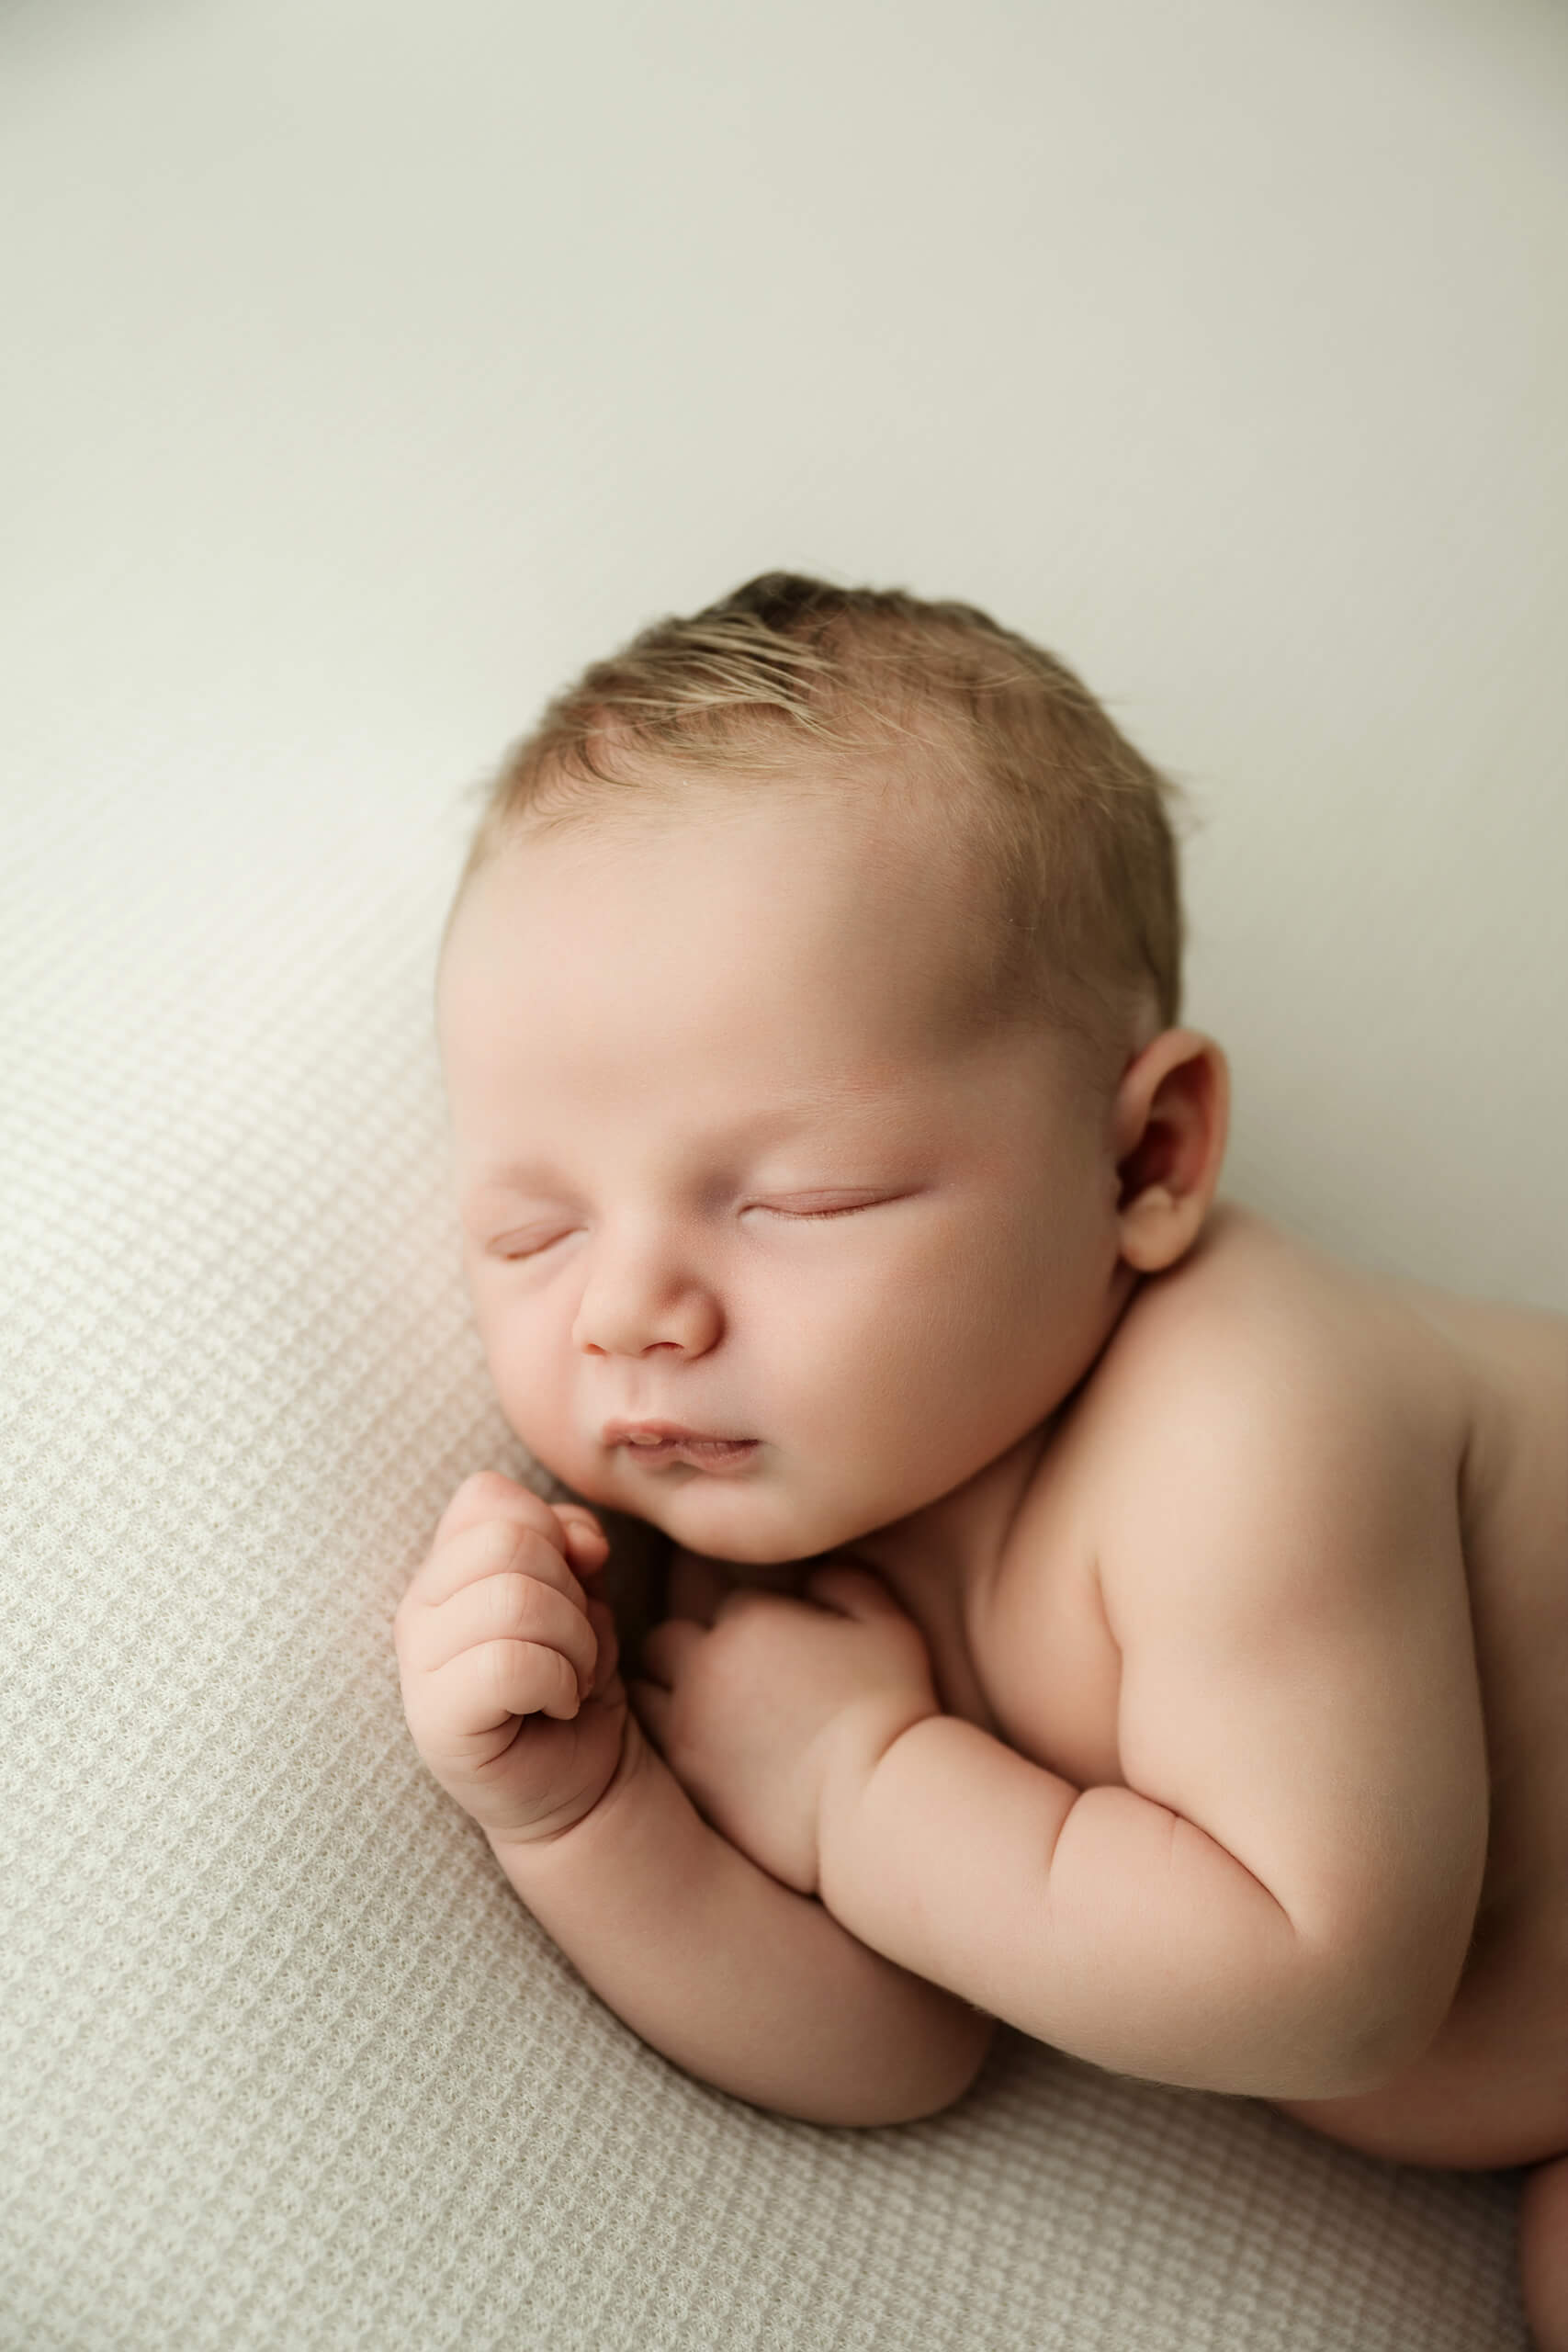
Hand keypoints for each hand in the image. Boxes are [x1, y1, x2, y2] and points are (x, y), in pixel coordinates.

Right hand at [394, 1471, 627, 1847]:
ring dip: (572, 1642)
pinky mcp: (434, 1721)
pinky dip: (559, 1682)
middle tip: (571, 1646)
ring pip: (514, 1600)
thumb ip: (575, 1543)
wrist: (578, 1780)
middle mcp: (418, 1606)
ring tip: (568, 1677)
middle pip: (509, 1543)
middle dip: (569, 1592)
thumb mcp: (584, 1591)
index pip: (487, 1496)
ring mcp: (418, 1664)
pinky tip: (557, 1706)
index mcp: (445, 1565)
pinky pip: (510, 1665)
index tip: (570, 1584)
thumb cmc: (572, 1678)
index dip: (550, 1530)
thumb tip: (582, 1541)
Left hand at [629, 1551, 939, 1893]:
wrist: (874, 1800)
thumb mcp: (887, 1626)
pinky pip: (656, 1743)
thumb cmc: (890, 1709)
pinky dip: (674, 1739)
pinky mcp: (687, 1775)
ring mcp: (687, 1722)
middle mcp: (705, 1663)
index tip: (771, 1645)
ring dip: (670, 1693)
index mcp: (750, 1619)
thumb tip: (818, 1575)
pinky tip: (708, 1751)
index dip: (748, 1622)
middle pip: (667, 1639)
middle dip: (688, 1650)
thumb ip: (848, 1584)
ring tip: (709, 1712)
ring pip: (647, 1689)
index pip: (723, 1600)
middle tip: (726, 1675)